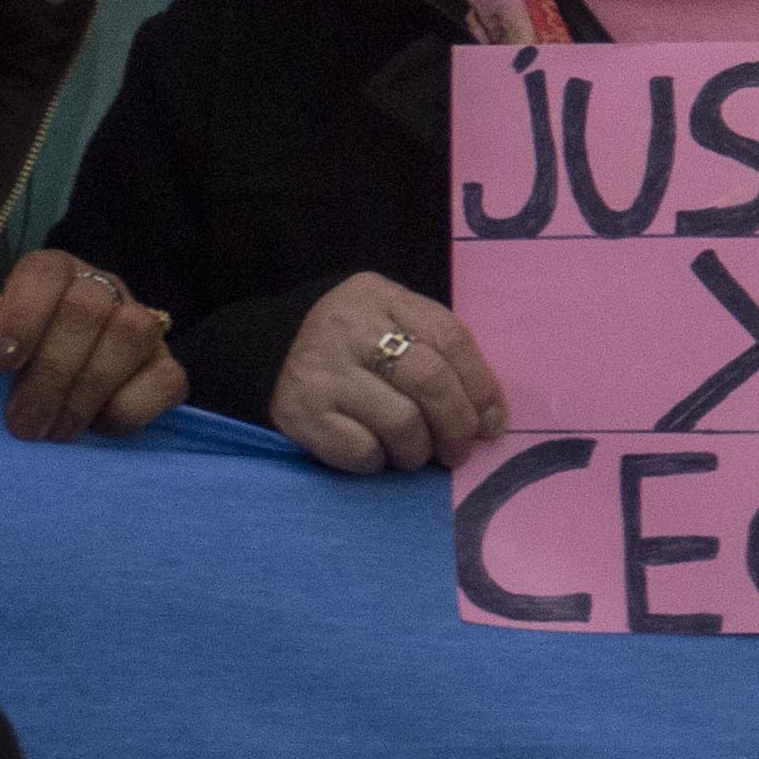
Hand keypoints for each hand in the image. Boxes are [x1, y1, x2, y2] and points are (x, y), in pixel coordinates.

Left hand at [0, 248, 184, 443]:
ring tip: (56, 433)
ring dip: (87, 392)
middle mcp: (103, 290)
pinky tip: (99, 428)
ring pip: (132, 334)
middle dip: (51, 373)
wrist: (65, 391)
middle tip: (23, 424)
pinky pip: (166, 379)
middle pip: (88, 309)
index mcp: (56, 276)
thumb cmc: (17, 364)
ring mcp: (144, 326)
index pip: (45, 273)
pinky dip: (132, 407)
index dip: (23, 314)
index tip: (0, 363)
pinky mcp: (168, 367)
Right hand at [270, 272, 506, 475]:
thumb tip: (487, 414)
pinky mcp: (299, 413)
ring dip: (419, 450)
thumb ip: (433, 349)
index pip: (450, 337)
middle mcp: (350, 328)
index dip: (482, 385)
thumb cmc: (350, 343)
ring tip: (416, 454)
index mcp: (380, 296)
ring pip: (401, 422)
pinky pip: (360, 451)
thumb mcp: (388, 320)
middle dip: (457, 424)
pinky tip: (376, 455)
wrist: (265, 354)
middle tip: (459, 450)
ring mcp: (322, 371)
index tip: (493, 422)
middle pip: (430, 379)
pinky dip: (378, 462)